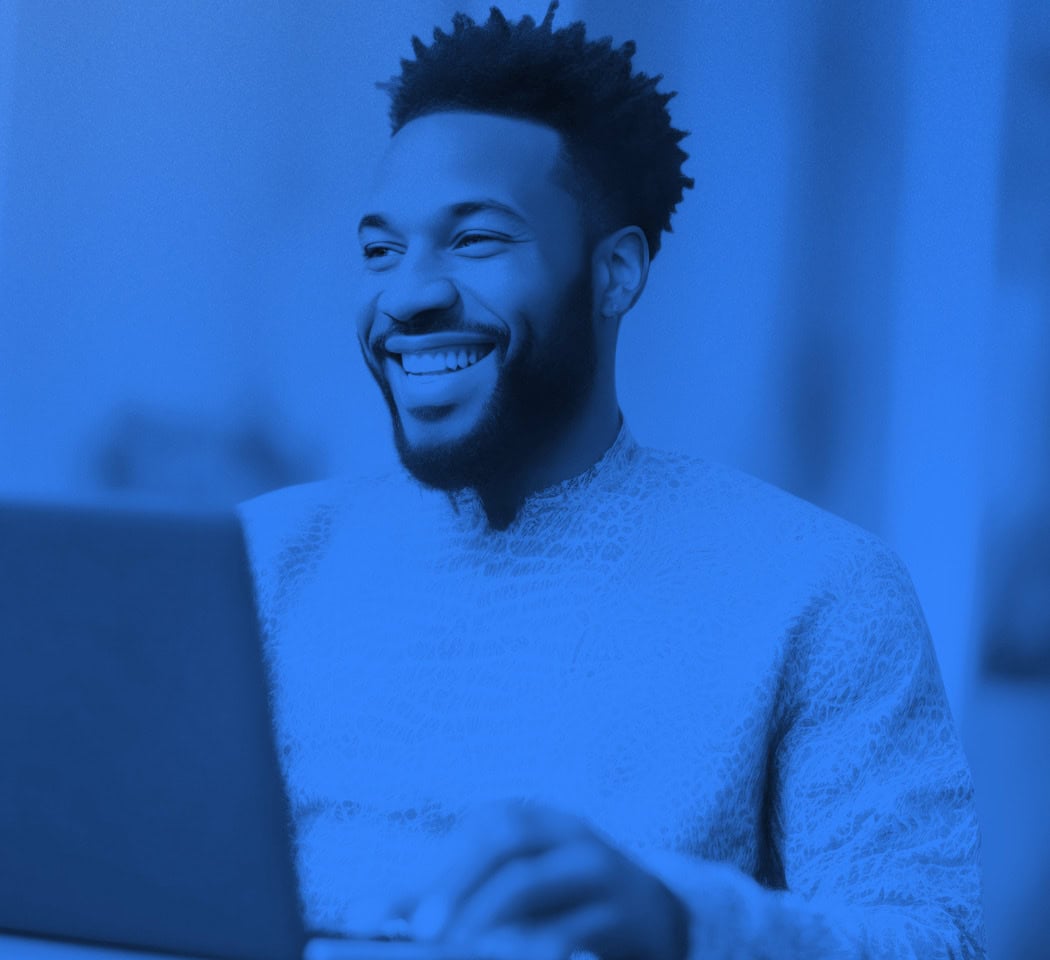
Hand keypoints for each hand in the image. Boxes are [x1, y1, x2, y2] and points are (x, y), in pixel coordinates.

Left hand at [389, 799, 689, 959]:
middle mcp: (562, 830)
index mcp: (529, 818)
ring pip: (536, 879)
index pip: (471, 830)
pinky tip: (515, 958)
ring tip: (453, 945)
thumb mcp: (507, 883)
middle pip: (505, 836)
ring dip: (489, 913)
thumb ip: (445, 894)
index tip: (366, 915)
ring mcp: (596, 866)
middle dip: (456, 879)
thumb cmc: (558, 897)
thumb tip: (365, 914)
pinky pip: (578, 927)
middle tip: (419, 929)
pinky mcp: (623, 912)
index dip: (423, 867)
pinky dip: (541, 943)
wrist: (651, 913)